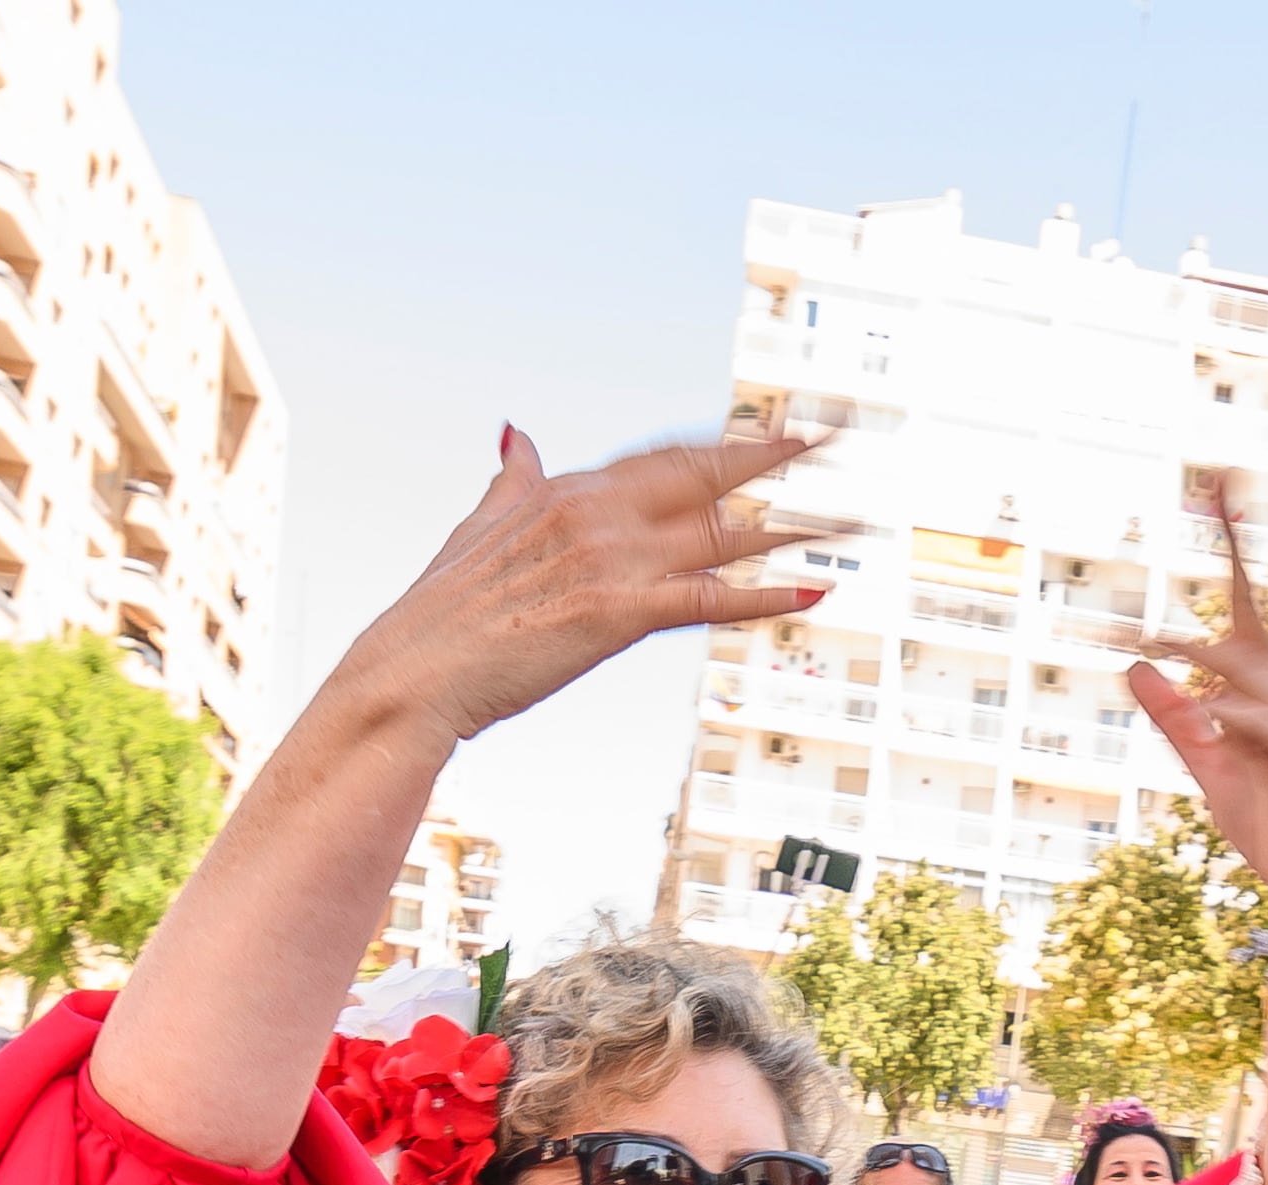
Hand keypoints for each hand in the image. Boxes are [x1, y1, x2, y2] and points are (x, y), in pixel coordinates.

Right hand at [339, 429, 836, 744]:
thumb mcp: (477, 529)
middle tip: (833, 439)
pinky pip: (710, 598)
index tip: (769, 434)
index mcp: (567, 492)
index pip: (663, 458)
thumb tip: (514, 430)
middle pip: (705, 474)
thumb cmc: (440, 616)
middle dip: (774, 455)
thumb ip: (511, 480)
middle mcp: (596, 514)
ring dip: (794, 525)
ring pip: (721, 533)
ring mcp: (611, 560)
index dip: (721, 445)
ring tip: (854, 520)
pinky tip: (814, 592)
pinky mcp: (618, 613)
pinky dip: (765, 595)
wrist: (413, 672)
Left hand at [1125, 478, 1267, 945]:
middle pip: (1247, 630)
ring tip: (1153, 642)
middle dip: (1209, 594)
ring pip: (1255, 677)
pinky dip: (1240, 720)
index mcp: (1260, 693)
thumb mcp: (1206, 765)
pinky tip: (1211, 710)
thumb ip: (1174, 718)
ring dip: (1205, 657)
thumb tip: (1134, 666)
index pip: (1244, 610)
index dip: (1231, 551)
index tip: (1220, 489)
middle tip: (1137, 600)